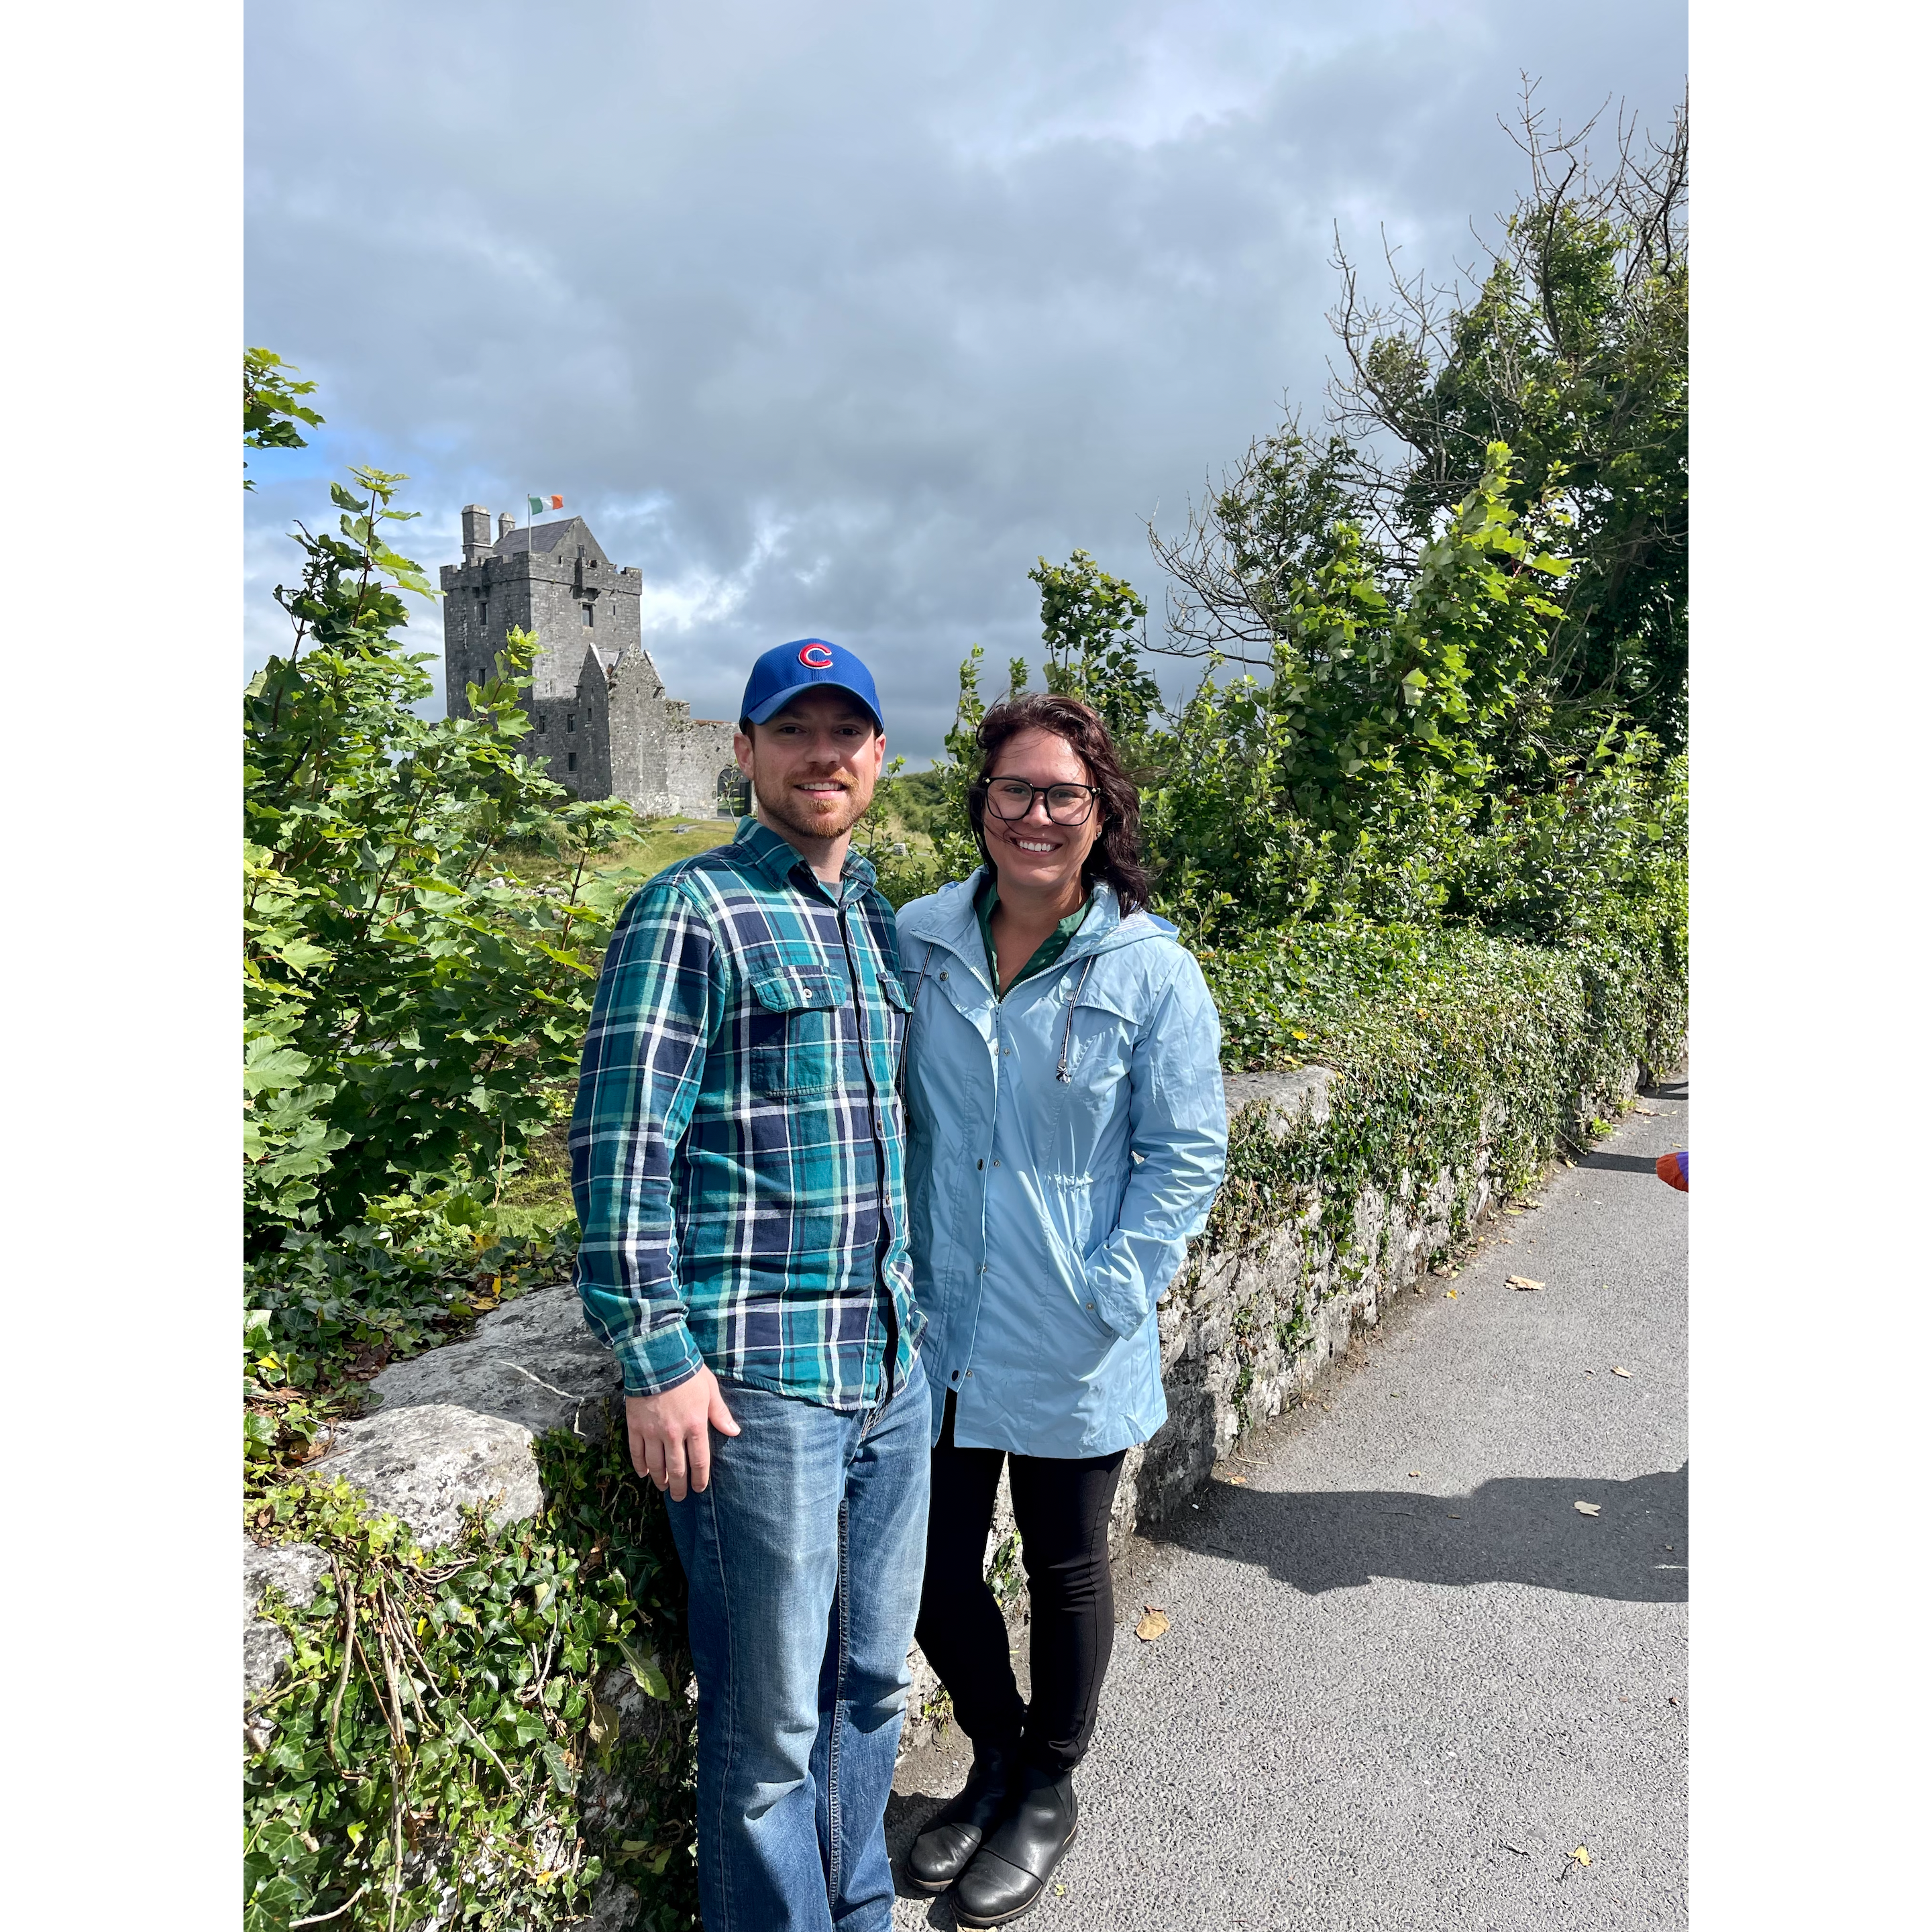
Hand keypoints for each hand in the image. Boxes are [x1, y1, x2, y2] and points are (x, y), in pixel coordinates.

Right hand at [624, 1368, 739, 1499]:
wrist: (658, 1358)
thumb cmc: (688, 1372)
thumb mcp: (710, 1390)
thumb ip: (720, 1413)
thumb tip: (734, 1432)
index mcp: (695, 1425)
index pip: (699, 1460)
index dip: (700, 1478)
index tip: (699, 1489)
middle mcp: (674, 1434)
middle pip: (677, 1468)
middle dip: (679, 1486)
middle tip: (679, 1497)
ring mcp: (653, 1432)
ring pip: (656, 1464)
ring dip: (660, 1479)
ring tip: (663, 1487)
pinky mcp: (635, 1426)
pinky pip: (636, 1452)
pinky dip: (640, 1466)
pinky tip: (643, 1474)